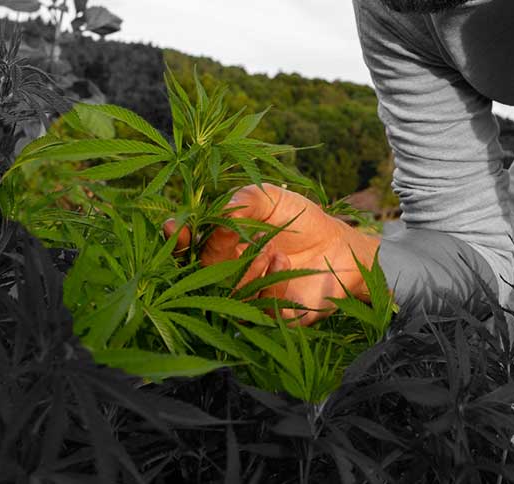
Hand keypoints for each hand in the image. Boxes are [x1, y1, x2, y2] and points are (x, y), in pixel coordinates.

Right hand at [162, 183, 381, 325]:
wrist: (340, 245)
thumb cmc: (300, 218)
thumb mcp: (269, 198)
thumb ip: (241, 201)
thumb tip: (218, 219)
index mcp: (223, 245)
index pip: (191, 246)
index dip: (179, 239)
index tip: (173, 226)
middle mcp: (230, 274)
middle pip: (201, 275)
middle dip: (208, 257)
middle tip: (224, 240)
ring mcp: (250, 297)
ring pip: (228, 295)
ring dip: (243, 271)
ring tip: (268, 250)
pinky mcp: (274, 316)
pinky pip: (261, 311)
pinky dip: (269, 285)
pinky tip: (281, 261)